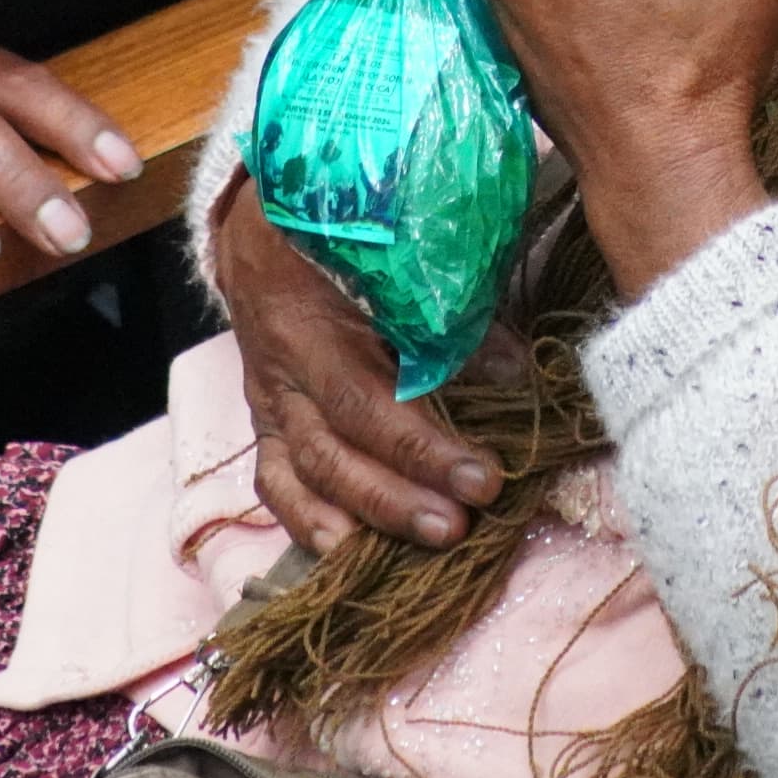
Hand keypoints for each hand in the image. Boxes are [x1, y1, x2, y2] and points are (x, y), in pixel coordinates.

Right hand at [214, 179, 504, 553]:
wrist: (262, 225)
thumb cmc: (344, 236)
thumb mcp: (391, 258)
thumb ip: (449, 316)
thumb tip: (515, 375)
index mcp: (308, 318)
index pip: (366, 400)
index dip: (424, 447)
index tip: (486, 478)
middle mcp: (280, 368)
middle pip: (335, 447)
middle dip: (401, 494)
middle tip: (463, 521)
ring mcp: (268, 399)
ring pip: (306, 471)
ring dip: (368, 513)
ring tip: (427, 542)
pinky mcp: (265, 422)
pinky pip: (276, 481)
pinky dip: (308, 521)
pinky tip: (346, 552)